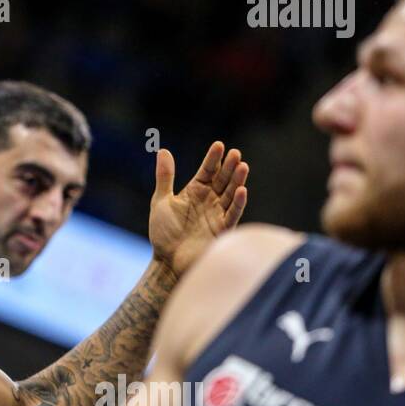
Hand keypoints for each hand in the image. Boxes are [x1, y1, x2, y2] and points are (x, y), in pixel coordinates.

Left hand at [147, 141, 248, 276]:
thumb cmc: (163, 232)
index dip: (213, 159)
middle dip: (229, 167)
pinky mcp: (222, 230)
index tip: (219, 145)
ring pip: (231, 194)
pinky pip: (232, 214)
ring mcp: (217, 214)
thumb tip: (162, 150)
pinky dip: (238, 203)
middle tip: (235, 153)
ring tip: (242, 166)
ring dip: (237, 181)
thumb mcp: (161, 201)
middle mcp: (209, 201)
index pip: (207, 171)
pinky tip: (243, 190)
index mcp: (195, 192)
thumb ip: (165, 177)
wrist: (167, 261)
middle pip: (222, 180)